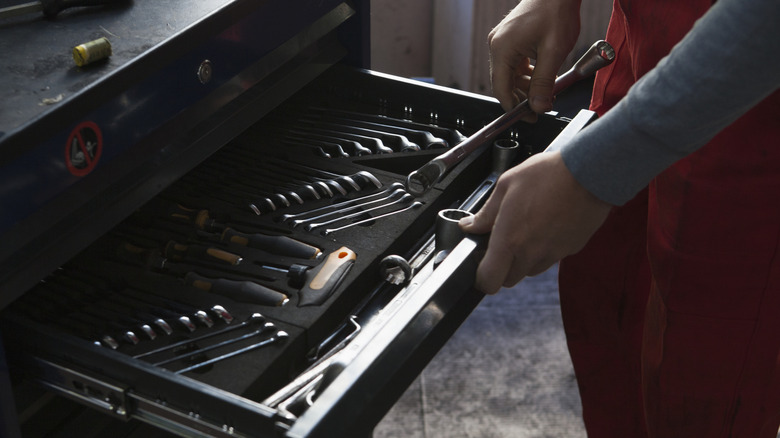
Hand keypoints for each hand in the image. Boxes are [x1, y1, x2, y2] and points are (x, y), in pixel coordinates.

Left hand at [459, 151, 610, 293]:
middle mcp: (531, 253)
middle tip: (503, 242)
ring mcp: (553, 254)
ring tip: (527, 230)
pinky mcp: (570, 250)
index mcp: (510, 239)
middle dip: (502, 267)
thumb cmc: (548, 175)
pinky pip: (550, 258)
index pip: (490, 281)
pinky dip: (544, 250)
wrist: (590, 174)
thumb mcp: (507, 185)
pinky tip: (546, 226)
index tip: (481, 265)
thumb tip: (470, 226)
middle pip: (509, 279)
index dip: (482, 278)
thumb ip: (486, 213)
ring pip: (530, 270)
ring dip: (523, 259)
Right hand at [488, 0, 580, 112]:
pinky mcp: (511, 39)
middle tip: (541, 107)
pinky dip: (527, 74)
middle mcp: (497, 45)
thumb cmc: (556, 11)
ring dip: (527, 87)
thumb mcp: (553, 52)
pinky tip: (542, 78)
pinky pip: (515, 64)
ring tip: (546, 92)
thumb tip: (538, 106)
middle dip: (522, 98)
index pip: (501, 89)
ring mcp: (503, 41)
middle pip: (504, 83)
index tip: (530, 117)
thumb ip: (544, 83)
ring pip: (510, 75)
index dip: (514, 108)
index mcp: (502, 49)